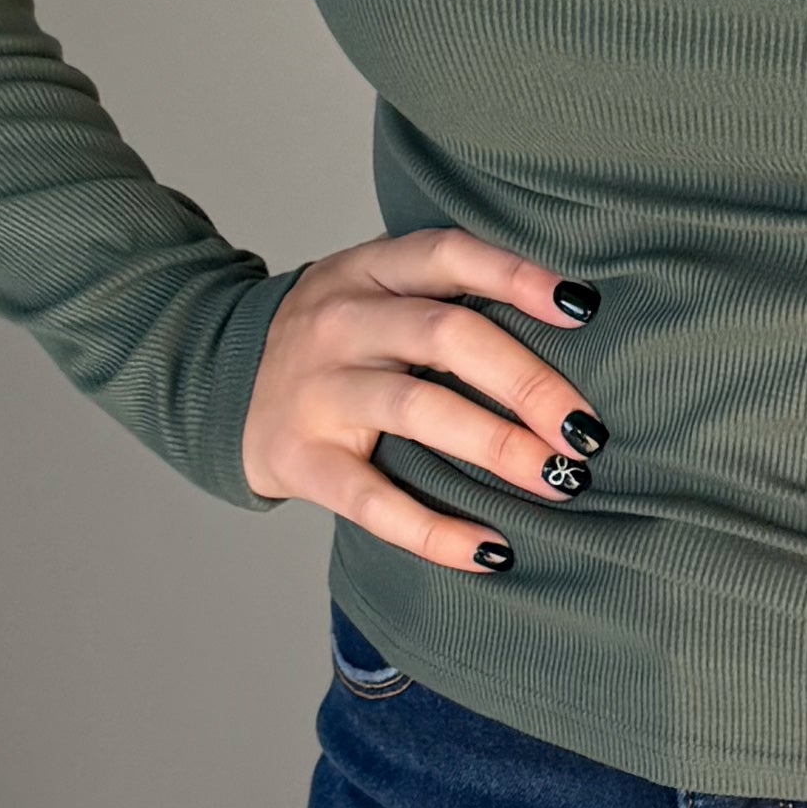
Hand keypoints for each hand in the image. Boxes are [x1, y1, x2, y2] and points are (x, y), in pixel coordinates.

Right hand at [242, 230, 602, 565]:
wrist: (219, 383)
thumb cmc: (337, 342)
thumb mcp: (373, 292)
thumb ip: (446, 297)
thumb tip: (574, 327)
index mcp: (368, 272)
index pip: (448, 256)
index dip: (516, 277)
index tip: (582, 309)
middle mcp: (341, 322)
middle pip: (444, 336)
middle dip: (527, 383)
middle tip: (587, 431)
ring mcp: (318, 391)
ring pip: (417, 410)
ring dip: (498, 447)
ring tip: (560, 480)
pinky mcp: (302, 460)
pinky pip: (374, 500)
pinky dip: (436, 532)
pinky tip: (492, 551)